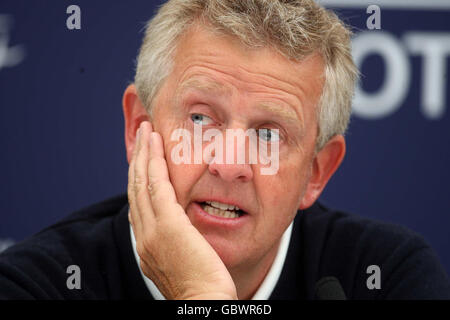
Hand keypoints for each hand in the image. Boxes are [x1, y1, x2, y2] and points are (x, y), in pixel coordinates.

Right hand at [128, 121, 237, 299]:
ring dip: (144, 153)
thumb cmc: (202, 286)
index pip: (139, 204)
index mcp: (146, 244)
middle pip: (135, 188)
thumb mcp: (183, 260)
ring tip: (147, 130)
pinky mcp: (167, 224)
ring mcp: (152, 229)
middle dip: (138, 159)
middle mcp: (143, 235)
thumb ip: (178, 241)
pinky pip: (157, 185)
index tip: (144, 159)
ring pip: (142, 181)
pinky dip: (155, 162)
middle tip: (142, 135)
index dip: (139, 178)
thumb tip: (185, 230)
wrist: (203, 302)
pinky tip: (157, 143)